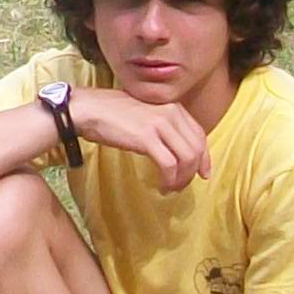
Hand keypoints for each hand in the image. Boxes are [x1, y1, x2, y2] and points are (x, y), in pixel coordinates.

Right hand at [70, 88, 208, 191]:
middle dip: (193, 172)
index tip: (202, 173)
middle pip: (196, 149)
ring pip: (187, 159)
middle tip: (182, 185)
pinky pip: (169, 165)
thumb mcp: (146, 112)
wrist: (88, 109)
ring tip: (171, 187)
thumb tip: (177, 148)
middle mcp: (171, 113)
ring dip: (182, 179)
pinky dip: (169, 180)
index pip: (200, 135)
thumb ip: (164, 124)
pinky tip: (162, 186)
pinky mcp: (147, 138)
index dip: (204, 157)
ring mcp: (160, 124)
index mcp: (173, 106)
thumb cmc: (112, 113)